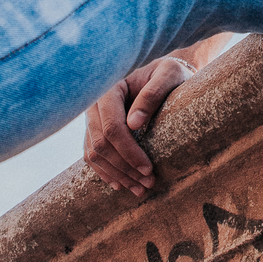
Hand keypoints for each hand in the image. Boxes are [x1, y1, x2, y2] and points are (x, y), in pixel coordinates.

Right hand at [83, 56, 191, 196]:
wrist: (163, 74)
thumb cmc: (169, 73)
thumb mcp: (169, 74)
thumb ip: (153, 93)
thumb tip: (134, 123)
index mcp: (109, 89)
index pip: (111, 127)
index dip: (128, 151)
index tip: (148, 168)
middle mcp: (95, 105)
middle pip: (100, 144)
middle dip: (124, 167)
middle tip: (148, 183)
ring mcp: (93, 119)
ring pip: (94, 153)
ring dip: (116, 175)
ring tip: (140, 188)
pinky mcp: (96, 130)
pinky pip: (92, 155)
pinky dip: (106, 172)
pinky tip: (121, 184)